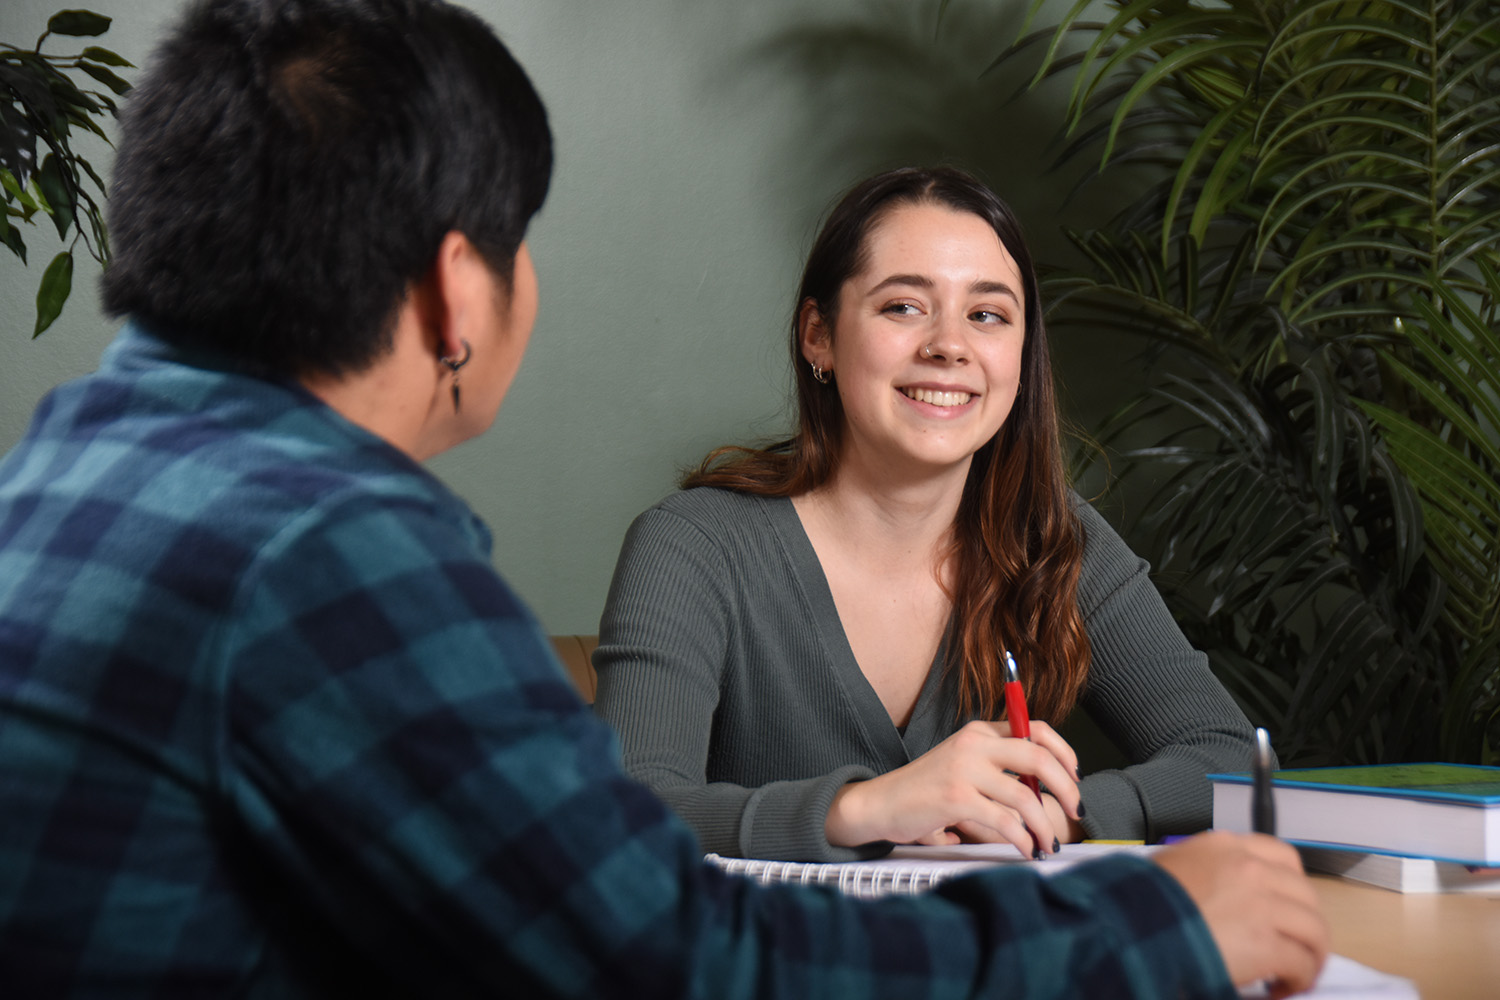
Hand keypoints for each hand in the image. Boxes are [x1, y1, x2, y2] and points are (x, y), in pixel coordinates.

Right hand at [824, 719, 1080, 856]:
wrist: (880, 803)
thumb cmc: (925, 789)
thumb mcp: (962, 763)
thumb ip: (997, 765)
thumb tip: (1047, 786)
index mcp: (978, 731)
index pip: (1034, 727)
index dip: (1063, 752)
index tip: (1074, 777)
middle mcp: (973, 744)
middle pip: (1038, 757)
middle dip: (1066, 788)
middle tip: (1075, 811)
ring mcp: (964, 770)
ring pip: (1025, 795)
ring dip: (1046, 825)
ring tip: (1048, 843)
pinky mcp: (956, 799)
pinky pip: (1005, 821)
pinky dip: (1024, 839)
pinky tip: (1027, 850)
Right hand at [1154, 832, 1328, 996]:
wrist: (1127, 927)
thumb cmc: (1137, 903)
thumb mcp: (1170, 867)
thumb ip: (1203, 872)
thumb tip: (1220, 898)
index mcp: (1223, 846)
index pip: (1281, 856)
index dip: (1292, 887)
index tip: (1290, 908)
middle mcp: (1248, 868)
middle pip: (1306, 895)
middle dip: (1307, 925)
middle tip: (1299, 948)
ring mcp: (1260, 903)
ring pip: (1313, 929)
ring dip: (1310, 955)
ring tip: (1295, 974)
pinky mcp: (1265, 942)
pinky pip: (1301, 961)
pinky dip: (1299, 978)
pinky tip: (1282, 987)